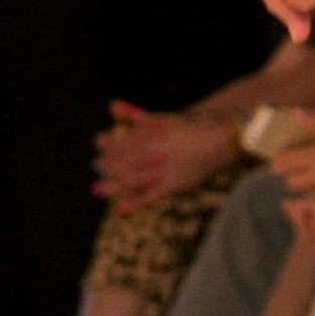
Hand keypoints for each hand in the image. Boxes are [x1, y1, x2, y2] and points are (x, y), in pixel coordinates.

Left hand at [92, 101, 237, 210]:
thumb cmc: (185, 131)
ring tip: (96, 188)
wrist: (218, 144)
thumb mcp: (162, 119)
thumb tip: (111, 104)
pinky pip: (149, 198)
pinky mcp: (171, 187)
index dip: (107, 143)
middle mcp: (155, 154)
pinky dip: (132, 205)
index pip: (122, 141)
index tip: (99, 142)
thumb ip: (135, 115)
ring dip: (112, 185)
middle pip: (123, 161)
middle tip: (96, 165)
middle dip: (106, 165)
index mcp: (152, 136)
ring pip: (131, 179)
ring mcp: (162, 172)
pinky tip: (117, 211)